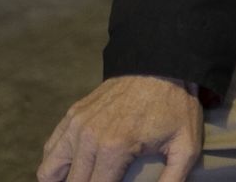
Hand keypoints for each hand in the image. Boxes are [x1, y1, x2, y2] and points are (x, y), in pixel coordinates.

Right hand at [38, 75, 202, 181]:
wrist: (161, 65)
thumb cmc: (176, 107)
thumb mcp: (186, 145)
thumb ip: (172, 179)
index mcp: (114, 149)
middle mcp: (88, 139)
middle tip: (105, 180)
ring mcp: (76, 126)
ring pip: (49, 171)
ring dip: (64, 180)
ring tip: (85, 179)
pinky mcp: (72, 116)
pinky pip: (50, 149)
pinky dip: (55, 164)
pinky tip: (73, 168)